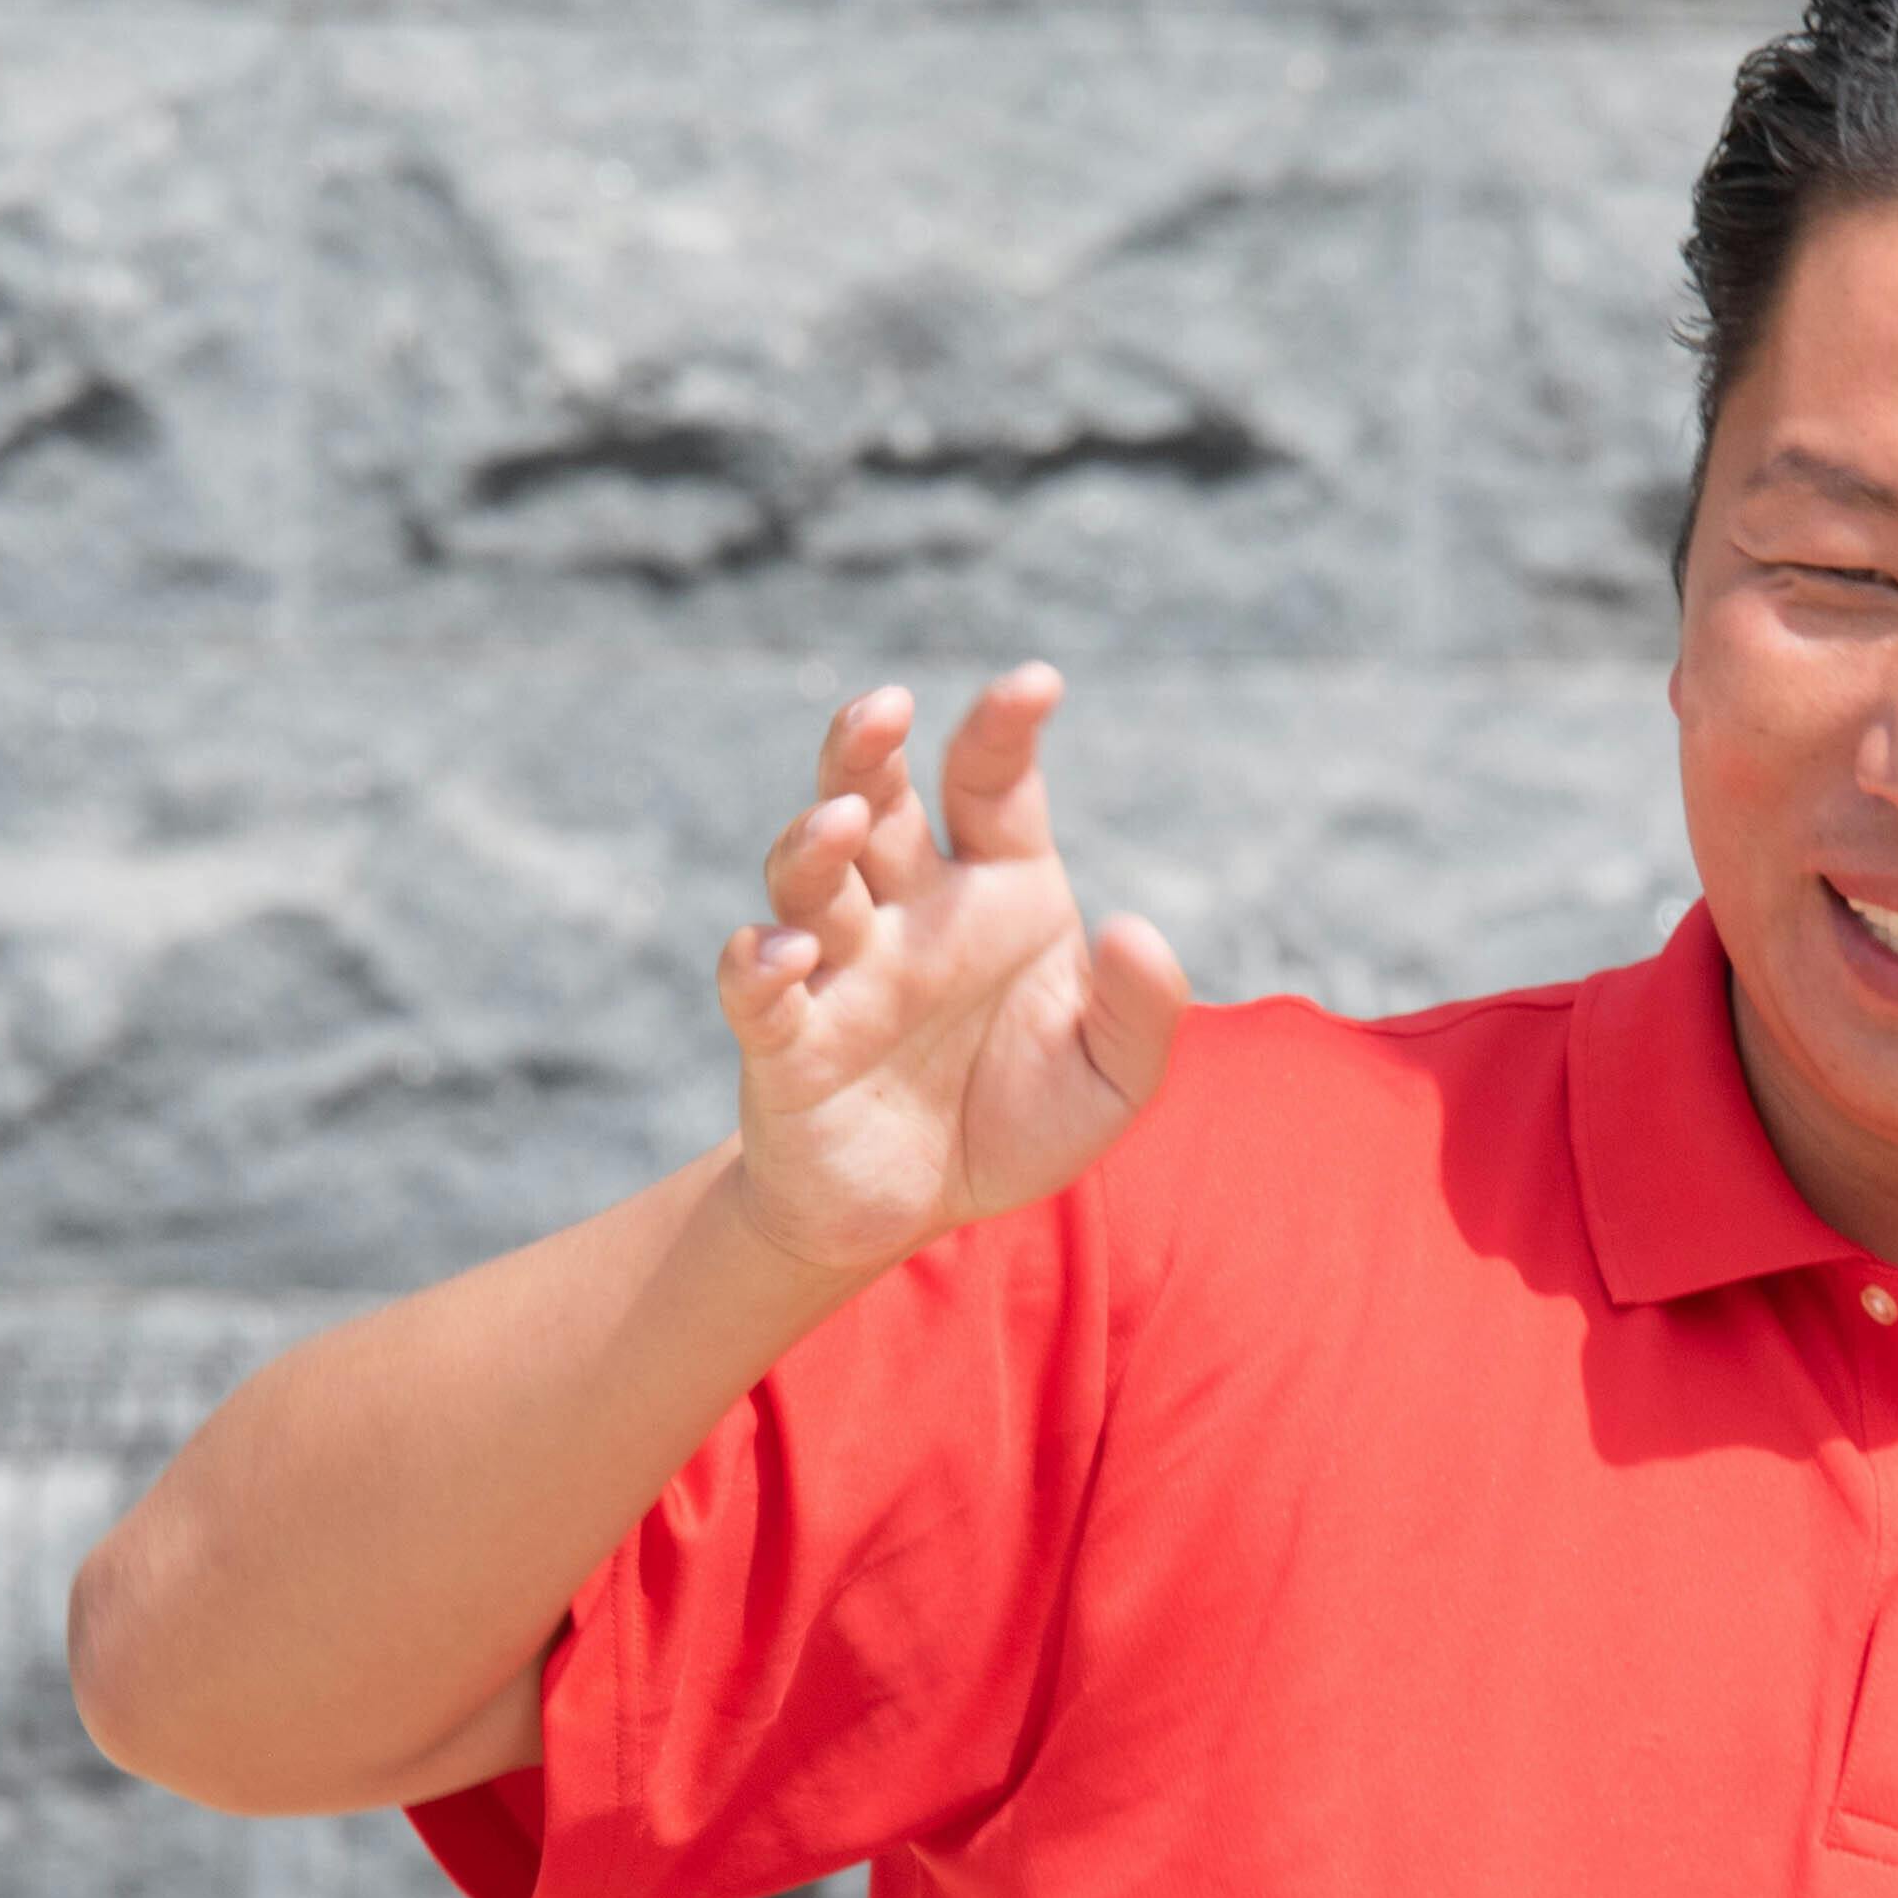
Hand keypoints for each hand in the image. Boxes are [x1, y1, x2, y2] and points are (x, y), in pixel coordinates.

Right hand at [716, 667, 1190, 1276]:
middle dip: (868, 748)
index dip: (1003, 728)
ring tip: (840, 820)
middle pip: (872, 798)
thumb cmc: (1011, 1121)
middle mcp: (908, 909)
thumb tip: (1135, 933)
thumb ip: (1138, 1011)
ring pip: (809, 877)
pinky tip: (787, 954)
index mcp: (994, 889)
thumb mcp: (1109, 1081)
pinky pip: (759, 990)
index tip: (1035, 685)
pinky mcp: (786, 1042)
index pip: (989, 783)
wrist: (915, 1213)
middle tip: (886, 708)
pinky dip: (761, 965)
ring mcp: (840, 968)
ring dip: (816, 842)